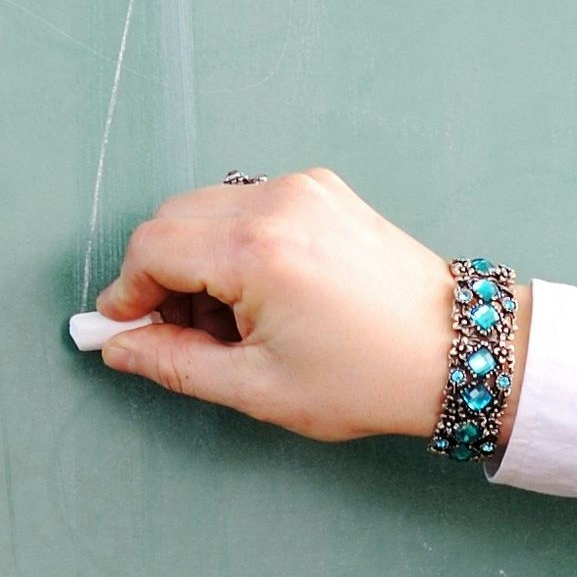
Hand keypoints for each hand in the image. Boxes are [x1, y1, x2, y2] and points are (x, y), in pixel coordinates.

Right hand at [91, 170, 483, 441]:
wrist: (457, 352)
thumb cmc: (369, 377)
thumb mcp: (260, 388)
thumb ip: (176, 365)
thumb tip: (119, 348)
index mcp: (257, 249)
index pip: (151, 247)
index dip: (128, 292)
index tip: (126, 330)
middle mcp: (277, 201)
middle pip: (173, 220)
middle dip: (162, 277)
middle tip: (186, 336)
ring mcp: (304, 188)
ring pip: (209, 210)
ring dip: (199, 261)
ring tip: (235, 323)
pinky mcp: (323, 189)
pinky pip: (250, 205)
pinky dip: (237, 244)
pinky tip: (266, 295)